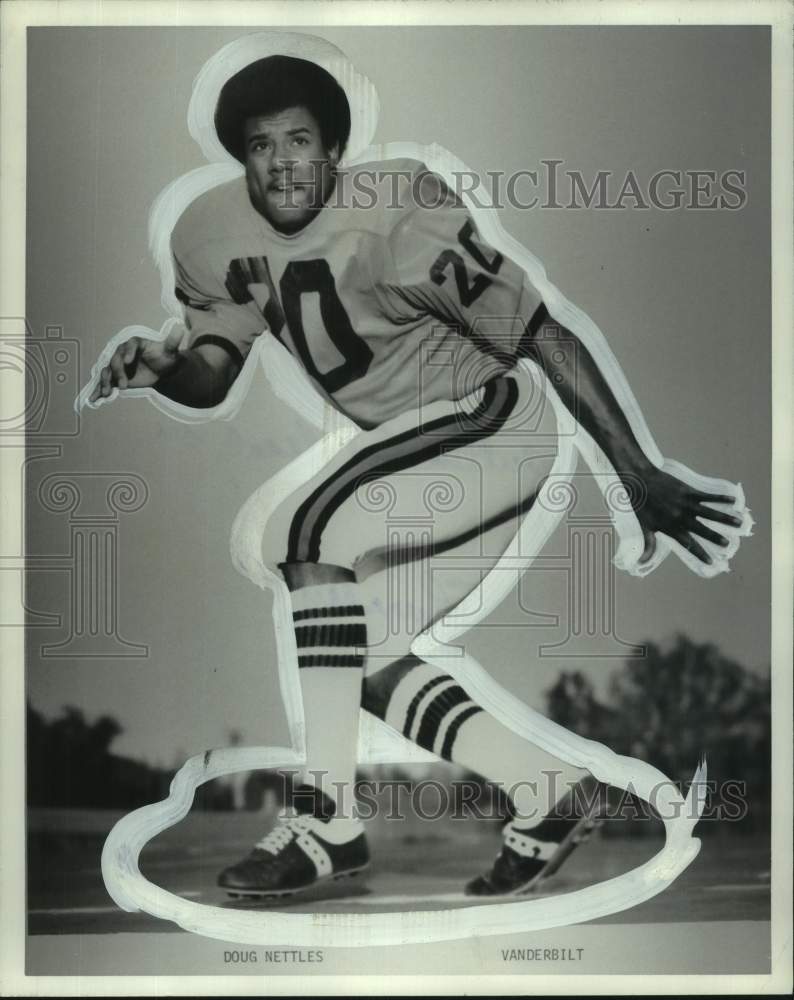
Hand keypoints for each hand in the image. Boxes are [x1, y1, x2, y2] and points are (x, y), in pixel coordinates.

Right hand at [88, 328, 182, 401]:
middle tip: (124, 385)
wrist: (161, 370)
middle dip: (117, 372)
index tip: (129, 361)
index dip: (128, 353)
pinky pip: (105, 382)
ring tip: (107, 393)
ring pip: (107, 372)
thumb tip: (180, 326)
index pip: (128, 346)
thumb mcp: (170, 350)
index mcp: (134, 343)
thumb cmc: (165, 357)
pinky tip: (92, 399)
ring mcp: (117, 365)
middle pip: (115, 360)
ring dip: (105, 382)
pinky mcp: (115, 377)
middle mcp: (122, 352)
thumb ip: (172, 340)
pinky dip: (97, 390)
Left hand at [630, 466, 744, 566]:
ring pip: (709, 513)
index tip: (711, 561)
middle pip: (702, 530)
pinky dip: (720, 499)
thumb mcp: (644, 527)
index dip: (700, 553)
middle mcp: (680, 517)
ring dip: (725, 518)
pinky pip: (708, 496)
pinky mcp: (688, 492)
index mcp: (670, 527)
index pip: (688, 544)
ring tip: (738, 522)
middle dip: (715, 538)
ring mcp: (686, 504)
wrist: (641, 481)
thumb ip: (648, 545)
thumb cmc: (641, 505)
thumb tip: (641, 562)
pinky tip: (733, 500)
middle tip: (727, 544)